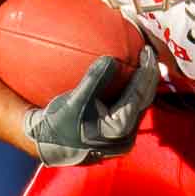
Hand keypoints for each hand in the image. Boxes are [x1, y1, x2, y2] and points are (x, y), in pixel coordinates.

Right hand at [24, 46, 158, 166]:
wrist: (44, 145)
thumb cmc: (55, 123)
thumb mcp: (73, 100)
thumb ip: (94, 80)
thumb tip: (111, 59)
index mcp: (118, 128)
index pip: (139, 94)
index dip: (146, 71)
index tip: (147, 50)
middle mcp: (125, 138)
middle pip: (144, 101)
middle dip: (149, 77)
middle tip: (150, 54)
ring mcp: (121, 141)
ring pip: (139, 108)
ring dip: (143, 87)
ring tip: (144, 66)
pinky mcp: (116, 140)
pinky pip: (130, 113)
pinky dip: (132, 96)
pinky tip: (130, 83)